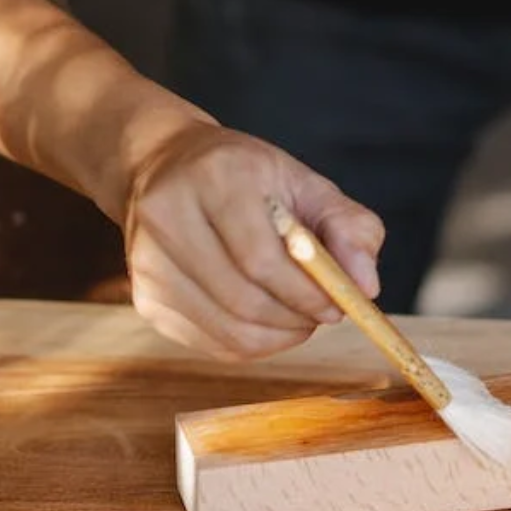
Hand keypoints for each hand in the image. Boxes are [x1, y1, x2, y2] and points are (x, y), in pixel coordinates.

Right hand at [117, 121, 383, 359]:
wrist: (164, 167)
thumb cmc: (248, 179)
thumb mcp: (305, 184)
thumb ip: (349, 227)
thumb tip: (366, 285)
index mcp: (215, 177)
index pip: (262, 258)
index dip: (307, 292)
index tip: (338, 303)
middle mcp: (168, 216)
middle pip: (243, 299)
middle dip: (296, 318)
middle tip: (324, 314)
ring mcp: (147, 262)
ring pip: (227, 329)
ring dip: (278, 336)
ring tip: (298, 316)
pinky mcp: (144, 298)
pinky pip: (210, 343)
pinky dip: (251, 343)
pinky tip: (267, 321)